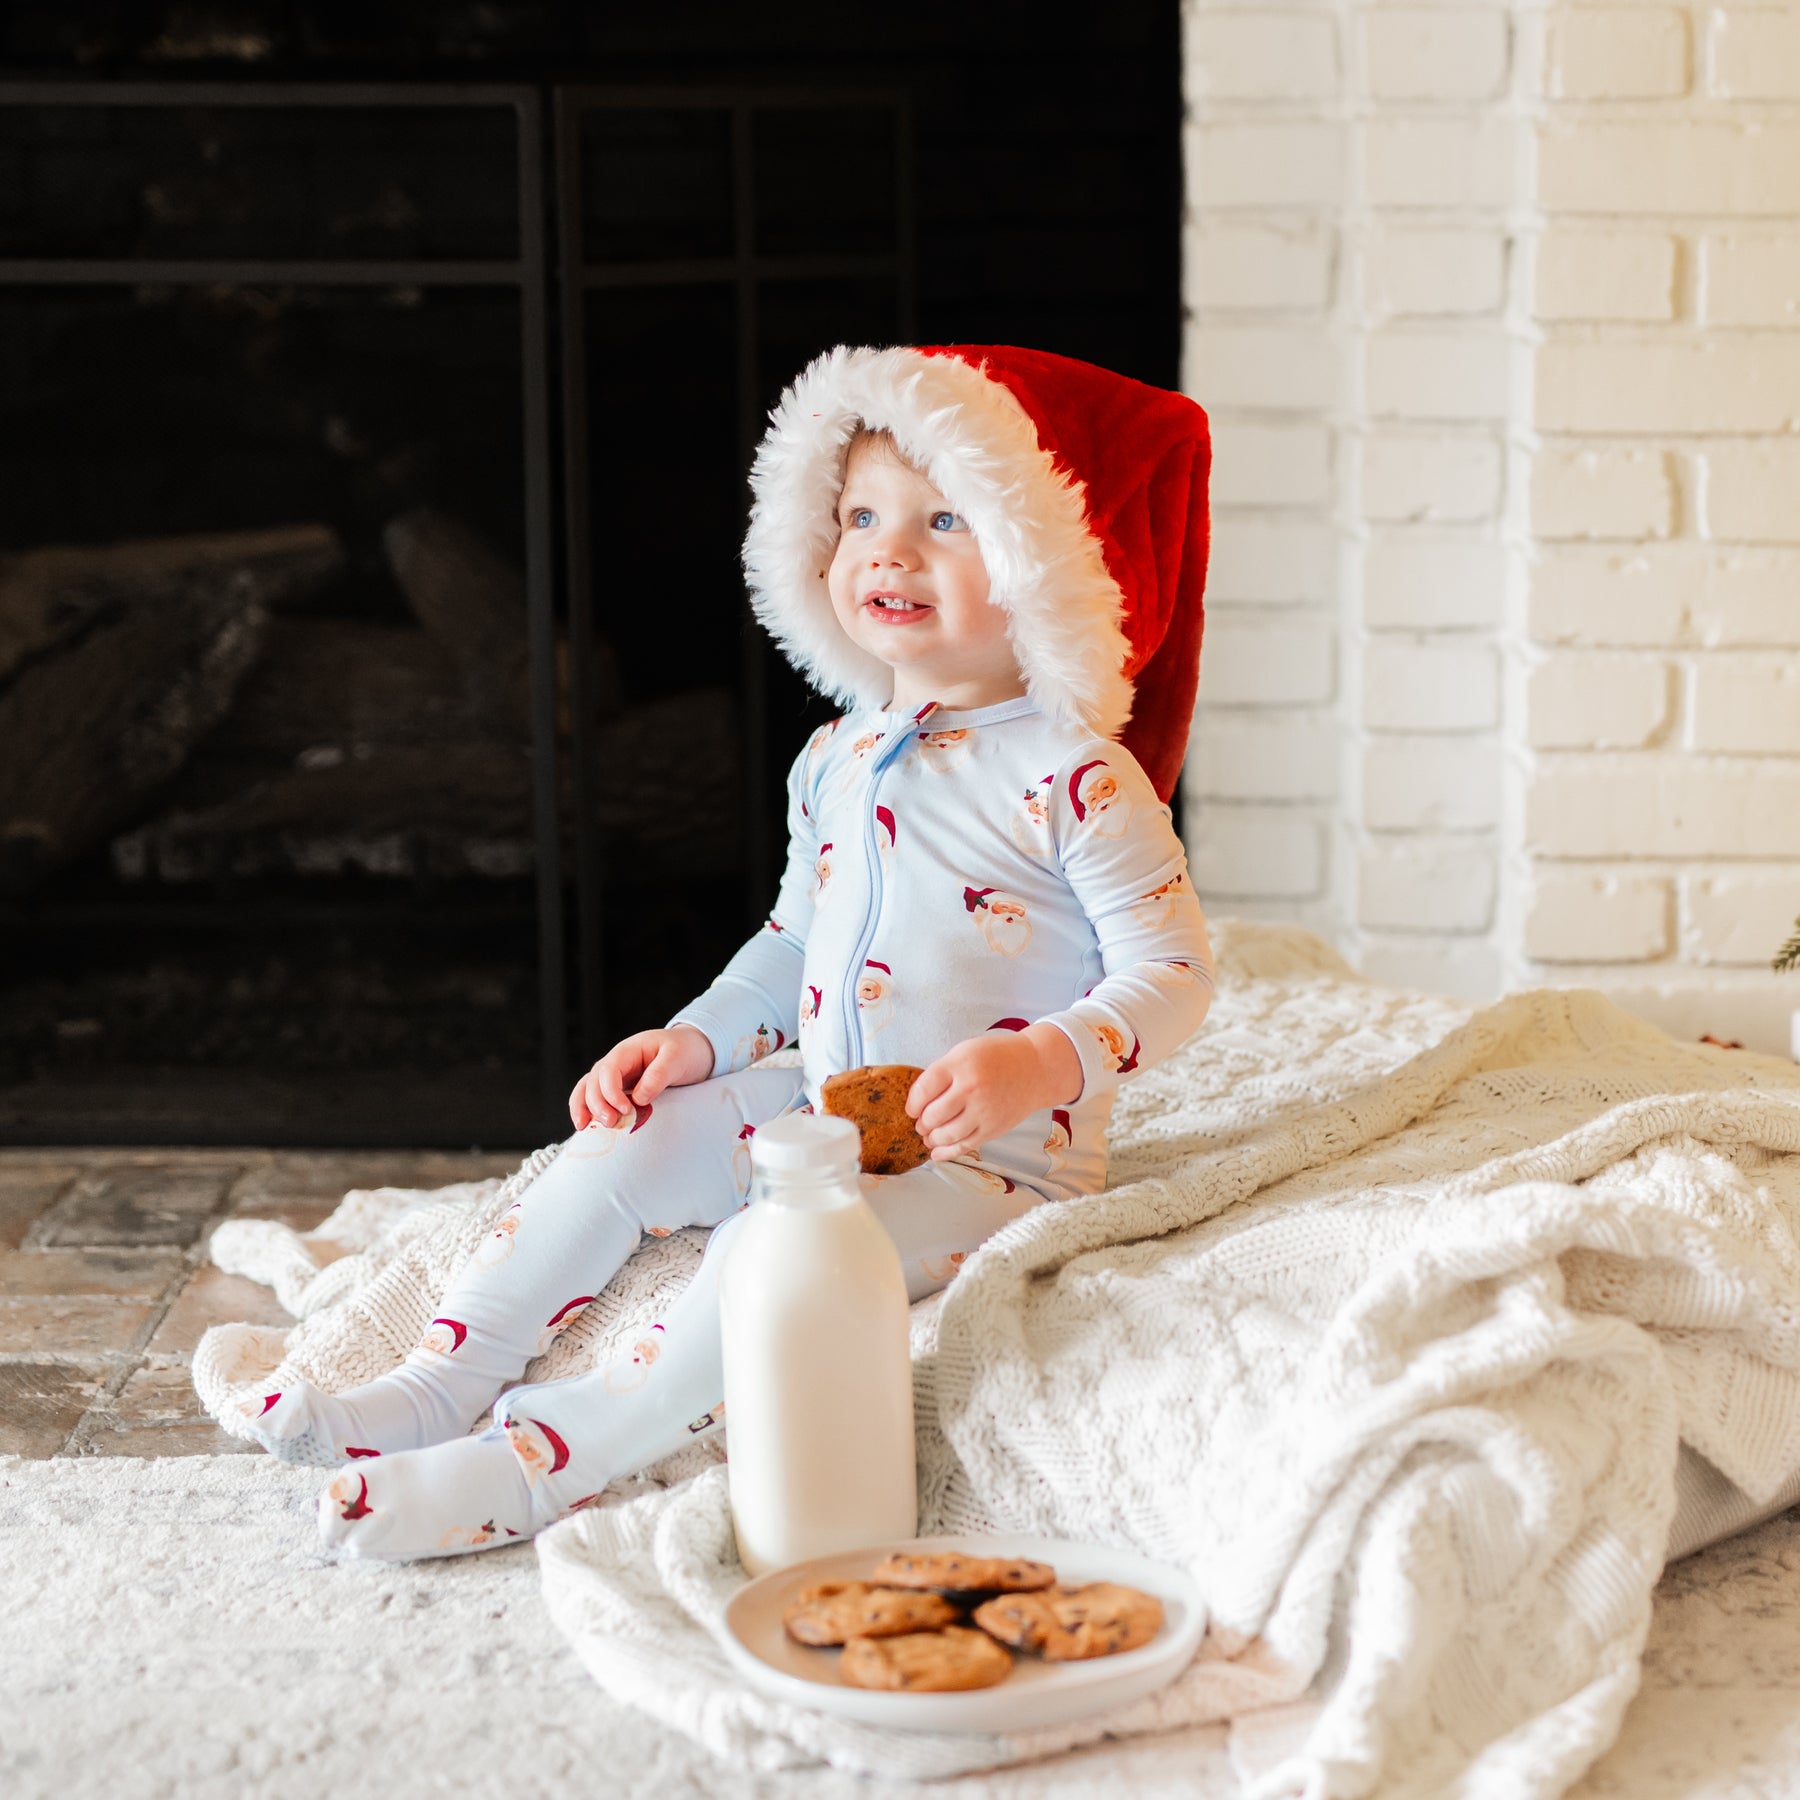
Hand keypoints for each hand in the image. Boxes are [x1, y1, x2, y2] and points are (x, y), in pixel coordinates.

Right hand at [569, 1025, 713, 1130]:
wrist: (693, 1050)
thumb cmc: (685, 1050)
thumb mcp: (677, 1058)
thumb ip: (658, 1075)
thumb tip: (639, 1099)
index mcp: (627, 1051)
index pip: (608, 1071)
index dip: (611, 1092)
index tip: (626, 1109)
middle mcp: (616, 1063)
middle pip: (593, 1082)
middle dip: (597, 1104)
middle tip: (611, 1123)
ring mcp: (615, 1076)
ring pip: (586, 1089)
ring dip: (583, 1108)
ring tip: (584, 1127)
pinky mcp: (619, 1089)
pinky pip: (595, 1097)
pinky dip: (586, 1110)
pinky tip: (585, 1125)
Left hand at [905, 1024, 1081, 1161]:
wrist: (1034, 1069)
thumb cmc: (995, 1058)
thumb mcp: (964, 1052)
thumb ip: (940, 1073)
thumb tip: (917, 1102)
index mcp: (961, 1065)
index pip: (923, 1090)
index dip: (912, 1104)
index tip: (911, 1109)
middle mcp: (972, 1089)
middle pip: (932, 1115)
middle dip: (921, 1123)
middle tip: (921, 1122)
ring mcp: (984, 1111)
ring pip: (946, 1135)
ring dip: (931, 1138)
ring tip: (929, 1135)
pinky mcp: (993, 1129)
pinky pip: (964, 1146)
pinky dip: (946, 1152)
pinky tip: (937, 1152)